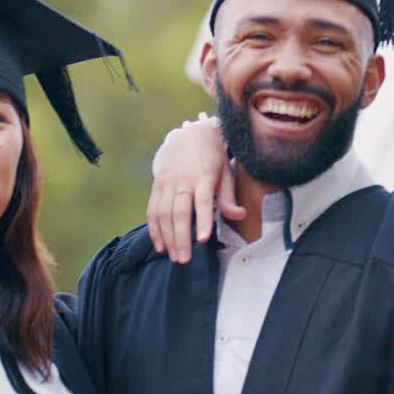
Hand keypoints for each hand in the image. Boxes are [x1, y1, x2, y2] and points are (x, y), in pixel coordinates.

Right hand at [146, 117, 244, 261]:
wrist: (190, 134)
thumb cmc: (213, 157)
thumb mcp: (225, 171)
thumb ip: (228, 197)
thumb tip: (241, 215)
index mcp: (203, 176)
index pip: (202, 201)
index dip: (202, 220)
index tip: (203, 239)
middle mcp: (183, 180)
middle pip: (178, 212)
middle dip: (180, 238)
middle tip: (184, 260)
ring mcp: (167, 183)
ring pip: (162, 214)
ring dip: (167, 238)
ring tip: (174, 257)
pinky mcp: (157, 185)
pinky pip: (152, 210)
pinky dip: (154, 229)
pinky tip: (160, 245)